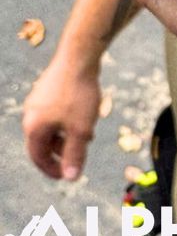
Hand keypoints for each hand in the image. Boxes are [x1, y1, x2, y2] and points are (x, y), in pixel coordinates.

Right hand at [23, 59, 100, 179]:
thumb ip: (74, 155)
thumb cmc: (79, 94)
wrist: (80, 56)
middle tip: (79, 155)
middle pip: (43, 142)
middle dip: (61, 151)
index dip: (52, 170)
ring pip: (50, 126)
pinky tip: (85, 116)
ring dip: (66, 135)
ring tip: (87, 135)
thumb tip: (70, 178)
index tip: (67, 175)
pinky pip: (54, 112)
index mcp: (34, 127)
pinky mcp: (47, 88)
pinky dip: (66, 120)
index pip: (38, 157)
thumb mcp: (81, 130)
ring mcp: (38, 99)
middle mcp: (31, 114)